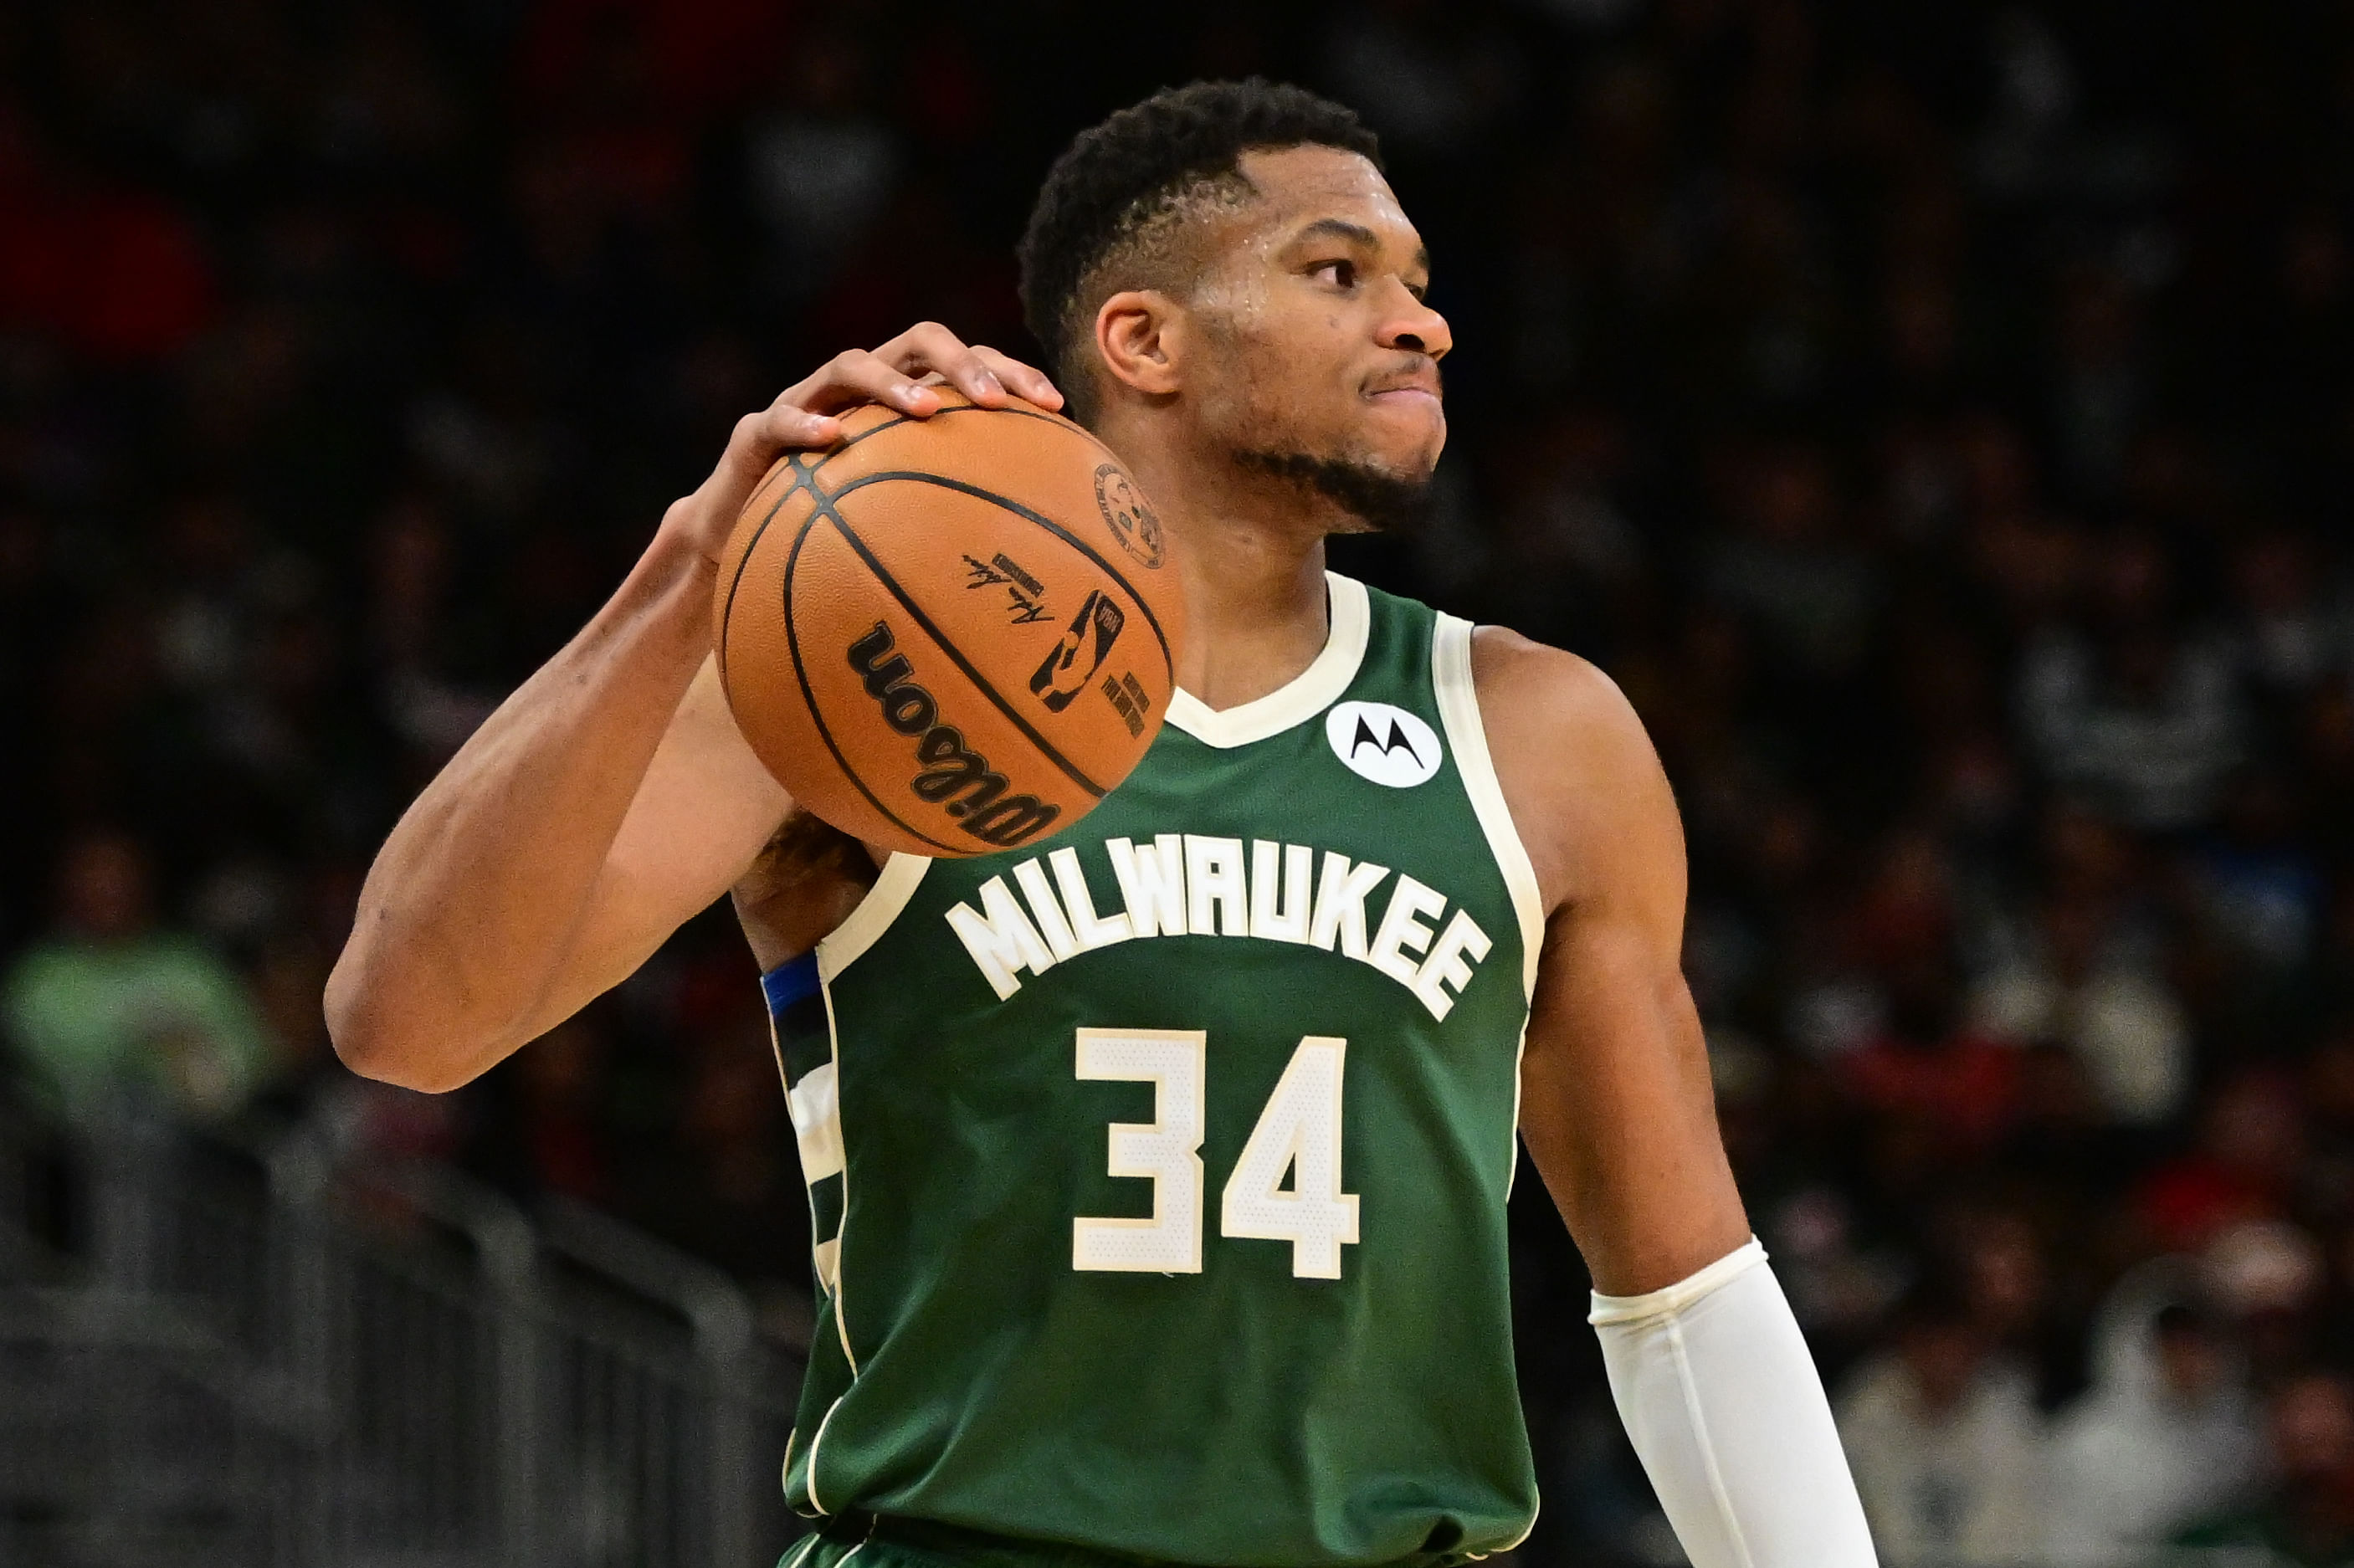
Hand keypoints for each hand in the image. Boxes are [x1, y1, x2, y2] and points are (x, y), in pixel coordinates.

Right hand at [659, 322, 1062, 567]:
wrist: (739, 545)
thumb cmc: (835, 535)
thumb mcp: (904, 528)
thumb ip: (961, 523)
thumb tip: (1042, 562)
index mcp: (905, 399)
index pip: (969, 364)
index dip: (1014, 374)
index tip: (1057, 407)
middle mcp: (860, 388)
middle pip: (919, 342)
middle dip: (962, 361)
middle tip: (995, 402)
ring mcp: (807, 401)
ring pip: (850, 365)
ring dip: (890, 382)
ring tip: (924, 409)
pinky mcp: (757, 433)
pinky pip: (779, 419)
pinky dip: (804, 424)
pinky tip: (831, 439)